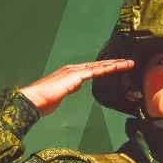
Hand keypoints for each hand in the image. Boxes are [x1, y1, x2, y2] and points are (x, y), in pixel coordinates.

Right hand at [19, 58, 135, 115]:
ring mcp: (74, 71)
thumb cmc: (43, 100)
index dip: (106, 68)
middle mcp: (73, 69)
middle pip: (98, 65)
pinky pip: (94, 71)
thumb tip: (77, 86)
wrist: (33, 99)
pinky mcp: (74, 76)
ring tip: (128, 63)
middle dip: (114, 63)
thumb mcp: (61, 94)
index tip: (118, 67)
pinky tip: (116, 67)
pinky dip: (106, 68)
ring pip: (99, 66)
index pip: (92, 69)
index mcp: (71, 73)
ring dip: (114, 64)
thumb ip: (70, 89)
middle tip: (129, 62)